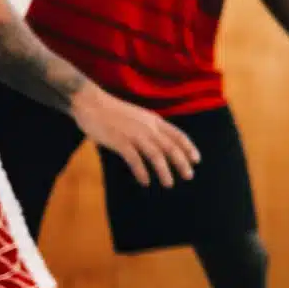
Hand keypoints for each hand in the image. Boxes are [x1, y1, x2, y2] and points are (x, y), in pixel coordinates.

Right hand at [73, 92, 199, 187]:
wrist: (91, 104)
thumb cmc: (113, 112)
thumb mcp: (139, 116)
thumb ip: (150, 127)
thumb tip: (160, 141)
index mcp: (154, 120)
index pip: (178, 135)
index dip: (189, 148)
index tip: (196, 160)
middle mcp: (148, 127)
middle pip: (171, 147)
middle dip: (182, 163)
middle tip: (189, 176)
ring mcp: (135, 134)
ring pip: (156, 155)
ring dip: (164, 171)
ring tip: (169, 184)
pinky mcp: (120, 141)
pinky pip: (135, 159)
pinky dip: (142, 172)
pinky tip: (145, 182)